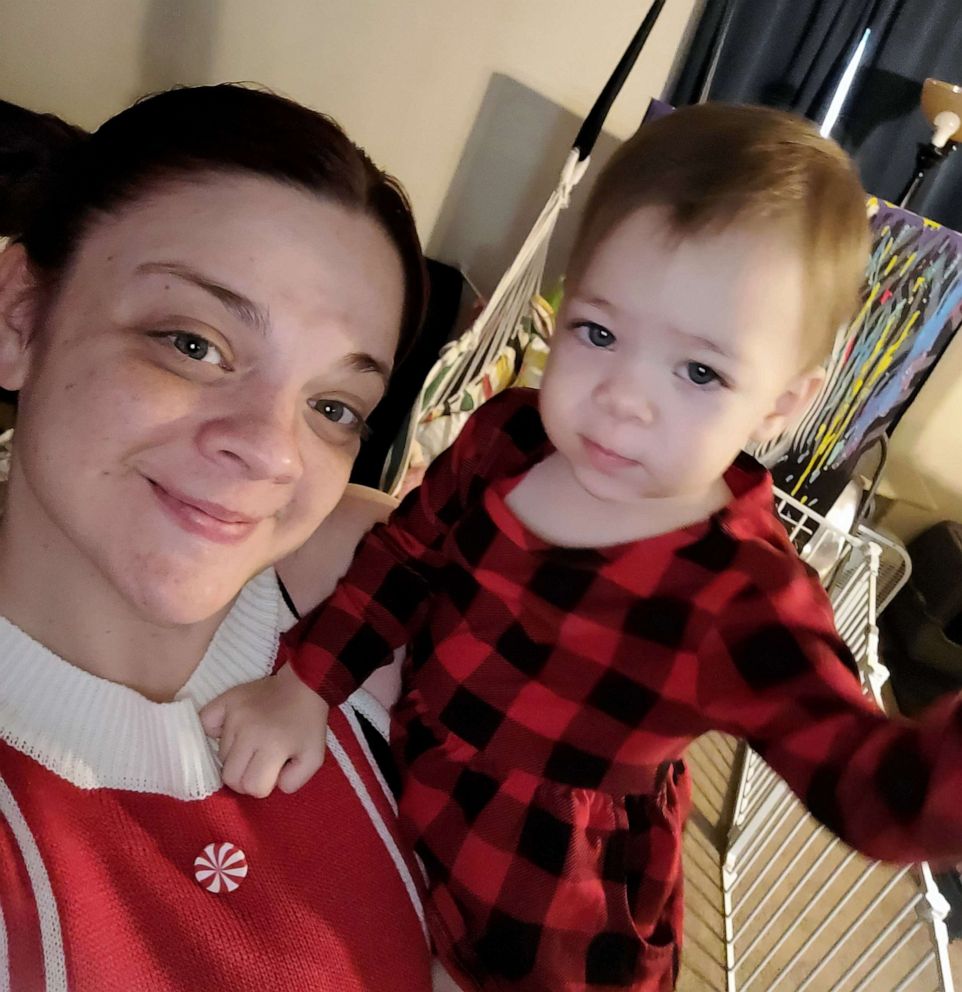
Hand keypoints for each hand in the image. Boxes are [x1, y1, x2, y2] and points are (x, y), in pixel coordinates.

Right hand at [200, 664, 329, 797]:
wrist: (303, 686)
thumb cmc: (308, 724)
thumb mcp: (313, 757)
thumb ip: (295, 781)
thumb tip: (271, 785)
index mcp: (273, 746)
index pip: (252, 786)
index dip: (263, 786)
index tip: (272, 773)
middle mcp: (249, 731)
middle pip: (230, 776)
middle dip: (245, 779)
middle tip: (259, 765)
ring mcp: (234, 715)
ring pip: (220, 756)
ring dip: (235, 757)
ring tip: (253, 743)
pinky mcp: (225, 701)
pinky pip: (204, 724)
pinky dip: (213, 732)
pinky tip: (231, 732)